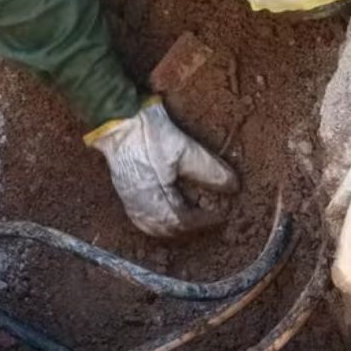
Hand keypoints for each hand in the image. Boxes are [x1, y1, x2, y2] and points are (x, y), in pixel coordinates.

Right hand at [88, 98, 238, 236]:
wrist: (118, 121)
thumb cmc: (148, 134)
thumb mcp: (185, 150)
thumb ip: (209, 170)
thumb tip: (232, 186)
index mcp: (155, 199)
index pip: (183, 221)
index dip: (204, 220)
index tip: (220, 214)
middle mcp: (140, 205)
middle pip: (167, 229)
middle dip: (189, 227)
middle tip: (207, 218)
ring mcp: (130, 200)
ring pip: (152, 227)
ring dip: (172, 227)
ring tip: (189, 218)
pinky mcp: (125, 192)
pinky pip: (142, 218)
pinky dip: (157, 221)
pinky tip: (166, 211)